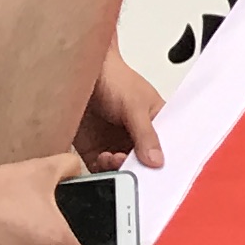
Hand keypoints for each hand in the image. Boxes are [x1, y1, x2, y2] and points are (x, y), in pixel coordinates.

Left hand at [76, 53, 165, 173]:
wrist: (80, 73)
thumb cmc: (114, 78)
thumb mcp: (135, 106)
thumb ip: (146, 134)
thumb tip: (157, 160)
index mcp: (156, 124)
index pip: (164, 149)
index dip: (161, 161)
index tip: (154, 168)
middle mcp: (137, 137)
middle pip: (142, 164)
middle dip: (136, 169)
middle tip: (130, 165)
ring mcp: (116, 144)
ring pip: (121, 170)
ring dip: (117, 170)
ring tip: (112, 158)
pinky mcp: (95, 151)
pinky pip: (100, 170)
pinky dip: (101, 172)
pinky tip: (101, 159)